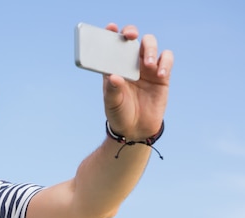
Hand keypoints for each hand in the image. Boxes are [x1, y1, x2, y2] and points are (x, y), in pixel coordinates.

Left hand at [102, 23, 173, 139]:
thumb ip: (112, 90)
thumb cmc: (119, 114)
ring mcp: (147, 68)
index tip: (111, 28)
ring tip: (149, 64)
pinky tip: (160, 73)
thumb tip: (114, 77)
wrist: (135, 130)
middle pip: (133, 39)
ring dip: (150, 48)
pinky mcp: (162, 76)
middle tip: (131, 36)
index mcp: (114, 66)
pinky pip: (167, 59)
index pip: (113, 45)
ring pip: (151, 44)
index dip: (112, 33)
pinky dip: (165, 61)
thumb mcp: (112, 104)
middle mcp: (130, 63)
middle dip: (131, 32)